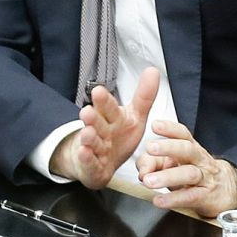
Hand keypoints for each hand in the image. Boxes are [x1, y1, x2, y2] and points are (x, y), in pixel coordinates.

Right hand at [52, 68, 160, 188]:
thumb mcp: (134, 117)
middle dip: (92, 118)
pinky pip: (90, 162)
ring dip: (88, 138)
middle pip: (97, 123)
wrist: (97, 163)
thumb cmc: (116, 138)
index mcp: (112, 118)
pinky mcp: (92, 167)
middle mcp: (101, 131)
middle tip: (87, 111)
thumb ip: (144, 96)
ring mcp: (95, 149)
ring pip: (91, 142)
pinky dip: (86, 158)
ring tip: (87, 133)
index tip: (98, 91)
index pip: (108, 107)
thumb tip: (153, 70)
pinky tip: (83, 152)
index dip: (104, 101)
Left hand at [137, 118, 236, 217]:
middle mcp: (199, 160)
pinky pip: (190, 197)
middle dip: (168, 147)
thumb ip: (153, 163)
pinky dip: (173, 199)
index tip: (155, 125)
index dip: (170, 129)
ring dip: (166, 176)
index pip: (183, 134)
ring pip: (188, 174)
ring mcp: (204, 178)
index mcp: (191, 148)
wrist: (225, 191)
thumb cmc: (194, 173)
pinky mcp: (206, 197)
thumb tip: (142, 169)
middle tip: (150, 148)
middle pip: (187, 149)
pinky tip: (159, 200)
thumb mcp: (173, 165)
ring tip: (148, 181)